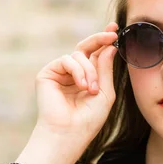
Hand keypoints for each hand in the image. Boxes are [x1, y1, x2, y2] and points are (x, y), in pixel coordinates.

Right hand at [34, 22, 118, 140]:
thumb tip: (110, 46)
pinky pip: (67, 60)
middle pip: (86, 47)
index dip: (104, 41)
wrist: (70, 133)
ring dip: (90, 70)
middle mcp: (73, 73)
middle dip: (99, 38)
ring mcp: (60, 72)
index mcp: (88, 77)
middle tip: (112, 34)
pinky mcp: (48, 73)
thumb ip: (106, 69)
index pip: (96, 55)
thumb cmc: (89, 119)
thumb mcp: (105, 92)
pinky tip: (82, 86)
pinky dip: (78, 71)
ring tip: (91, 89)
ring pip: (79, 55)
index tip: (115, 30)